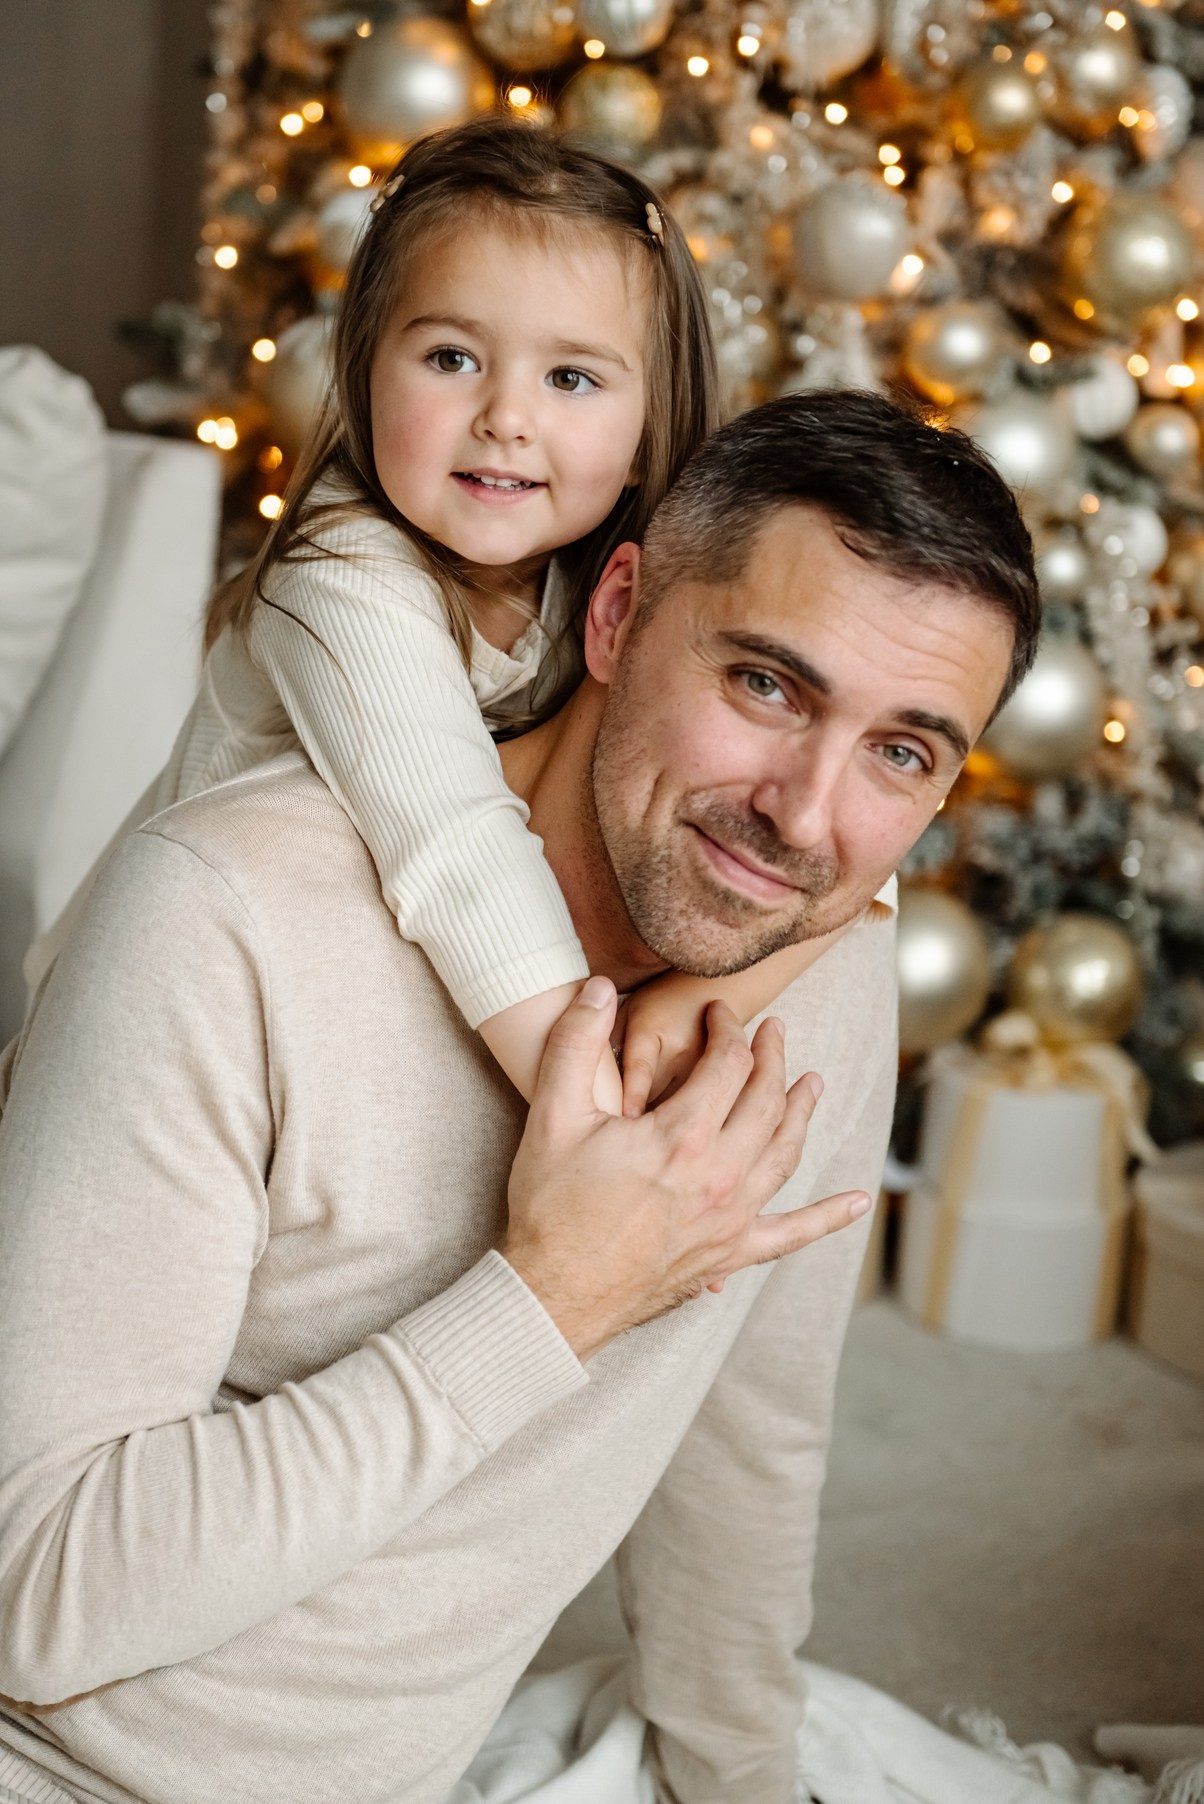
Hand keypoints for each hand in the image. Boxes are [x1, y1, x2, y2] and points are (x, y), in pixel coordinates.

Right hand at [501, 978, 870, 1360]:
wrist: (553, 1296)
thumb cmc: (550, 1209)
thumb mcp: (552, 1117)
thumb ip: (575, 1044)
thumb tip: (597, 987)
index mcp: (683, 1135)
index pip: (728, 1063)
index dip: (727, 1028)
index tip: (717, 1011)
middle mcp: (722, 1174)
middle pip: (767, 1100)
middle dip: (773, 1057)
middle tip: (774, 1030)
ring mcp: (733, 1218)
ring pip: (786, 1152)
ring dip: (802, 1111)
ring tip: (813, 1082)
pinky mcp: (731, 1254)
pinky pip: (794, 1233)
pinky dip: (829, 1216)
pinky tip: (859, 1201)